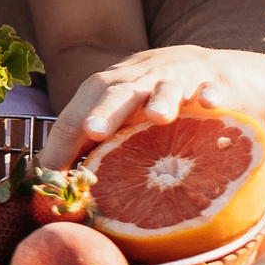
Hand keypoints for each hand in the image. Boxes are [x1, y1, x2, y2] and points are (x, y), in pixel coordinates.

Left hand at [41, 44, 251, 169]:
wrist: (203, 70)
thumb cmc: (150, 103)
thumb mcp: (120, 121)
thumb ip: (93, 152)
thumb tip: (61, 195)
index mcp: (105, 93)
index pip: (75, 116)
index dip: (62, 143)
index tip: (52, 174)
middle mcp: (136, 82)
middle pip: (115, 93)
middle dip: (104, 112)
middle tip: (93, 131)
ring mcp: (175, 80)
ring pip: (165, 87)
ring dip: (161, 100)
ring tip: (158, 116)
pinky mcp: (212, 82)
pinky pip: (212, 87)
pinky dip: (210, 93)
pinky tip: (210, 103)